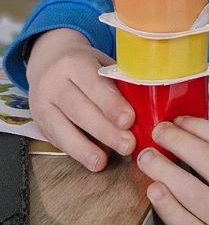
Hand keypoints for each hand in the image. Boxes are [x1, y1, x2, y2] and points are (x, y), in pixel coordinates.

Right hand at [26, 29, 135, 170]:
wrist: (49, 63)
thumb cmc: (87, 68)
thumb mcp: (103, 65)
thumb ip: (121, 84)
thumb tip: (151, 111)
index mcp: (75, 63)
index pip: (93, 83)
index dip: (111, 103)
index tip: (129, 120)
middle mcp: (54, 82)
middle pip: (78, 108)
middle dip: (104, 130)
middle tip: (127, 145)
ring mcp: (42, 103)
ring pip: (61, 127)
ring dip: (84, 147)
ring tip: (102, 161)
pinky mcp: (40, 122)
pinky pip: (57, 139)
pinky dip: (75, 152)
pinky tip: (92, 161)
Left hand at [136, 117, 208, 224]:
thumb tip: (194, 136)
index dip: (199, 127)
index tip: (179, 120)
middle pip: (207, 161)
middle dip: (177, 141)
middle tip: (157, 132)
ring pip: (192, 192)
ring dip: (163, 170)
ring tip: (146, 157)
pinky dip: (167, 207)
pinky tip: (153, 191)